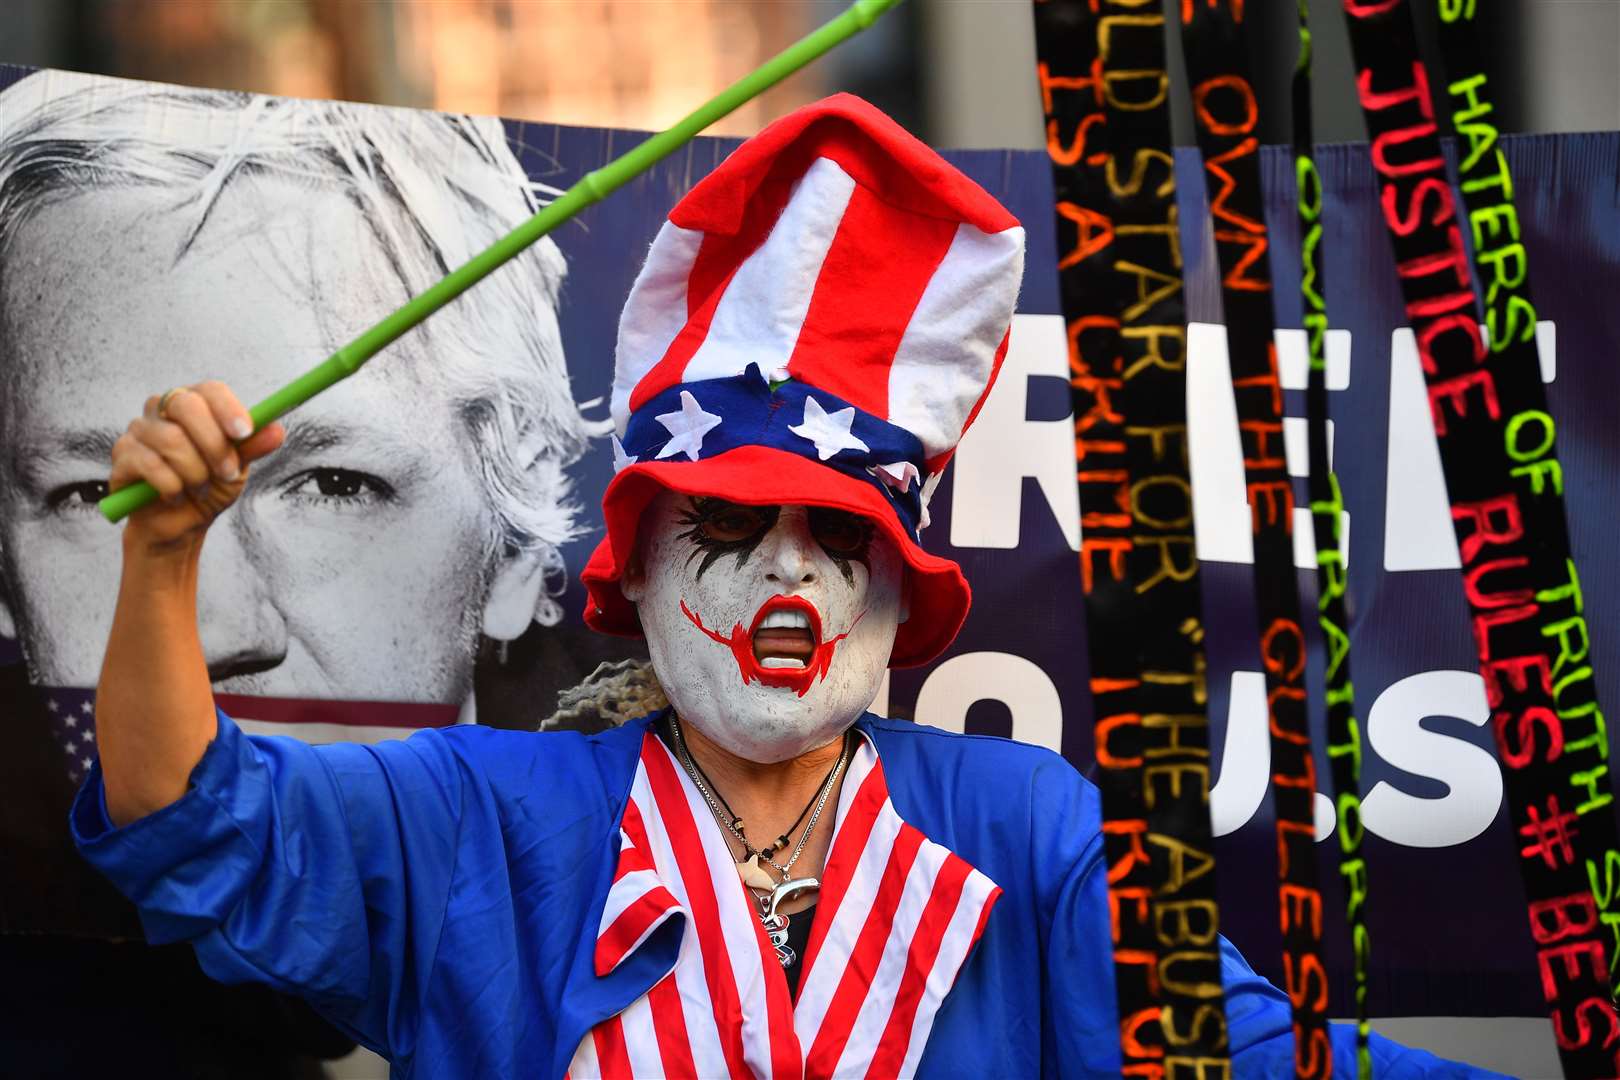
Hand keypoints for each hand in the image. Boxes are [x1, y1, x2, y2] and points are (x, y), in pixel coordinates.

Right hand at [109, 382, 284, 551]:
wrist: (177, 526)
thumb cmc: (207, 489)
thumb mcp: (237, 470)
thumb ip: (252, 448)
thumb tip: (277, 430)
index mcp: (195, 405)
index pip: (210, 390)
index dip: (228, 409)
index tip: (244, 433)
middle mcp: (163, 409)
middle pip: (185, 404)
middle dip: (213, 443)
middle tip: (228, 473)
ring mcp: (139, 430)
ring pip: (170, 439)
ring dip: (195, 472)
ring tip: (201, 488)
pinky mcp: (122, 455)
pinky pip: (149, 463)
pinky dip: (171, 485)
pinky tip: (175, 496)